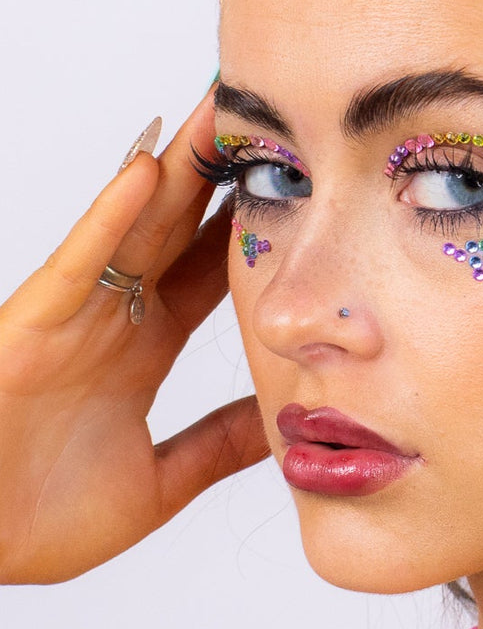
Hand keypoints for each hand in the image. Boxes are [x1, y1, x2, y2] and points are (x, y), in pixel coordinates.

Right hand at [0, 88, 269, 582]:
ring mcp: (69, 319)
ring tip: (221, 110)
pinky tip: (146, 175)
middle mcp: (109, 320)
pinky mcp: (28, 329)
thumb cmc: (39, 518)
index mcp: (140, 349)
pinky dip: (108, 219)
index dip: (254, 229)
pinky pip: (75, 263)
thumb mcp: (162, 479)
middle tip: (274, 116)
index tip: (308, 187)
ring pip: (132, 227)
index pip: (210, 272)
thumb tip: (283, 421)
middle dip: (222, 174)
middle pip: (178, 229)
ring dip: (176, 170)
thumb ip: (219, 445)